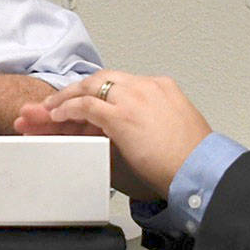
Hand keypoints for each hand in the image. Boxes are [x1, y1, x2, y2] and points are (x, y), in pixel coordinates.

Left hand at [16, 71, 211, 197]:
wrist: (201, 169)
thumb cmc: (190, 157)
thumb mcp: (172, 127)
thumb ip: (151, 121)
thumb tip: (136, 131)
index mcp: (160, 87)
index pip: (118, 84)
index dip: (95, 93)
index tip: (82, 101)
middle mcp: (145, 86)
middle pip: (101, 80)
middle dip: (75, 91)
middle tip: (56, 101)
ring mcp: (133, 98)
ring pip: (90, 87)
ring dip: (65, 98)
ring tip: (48, 109)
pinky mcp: (122, 115)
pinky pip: (86, 106)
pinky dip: (68, 109)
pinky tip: (57, 115)